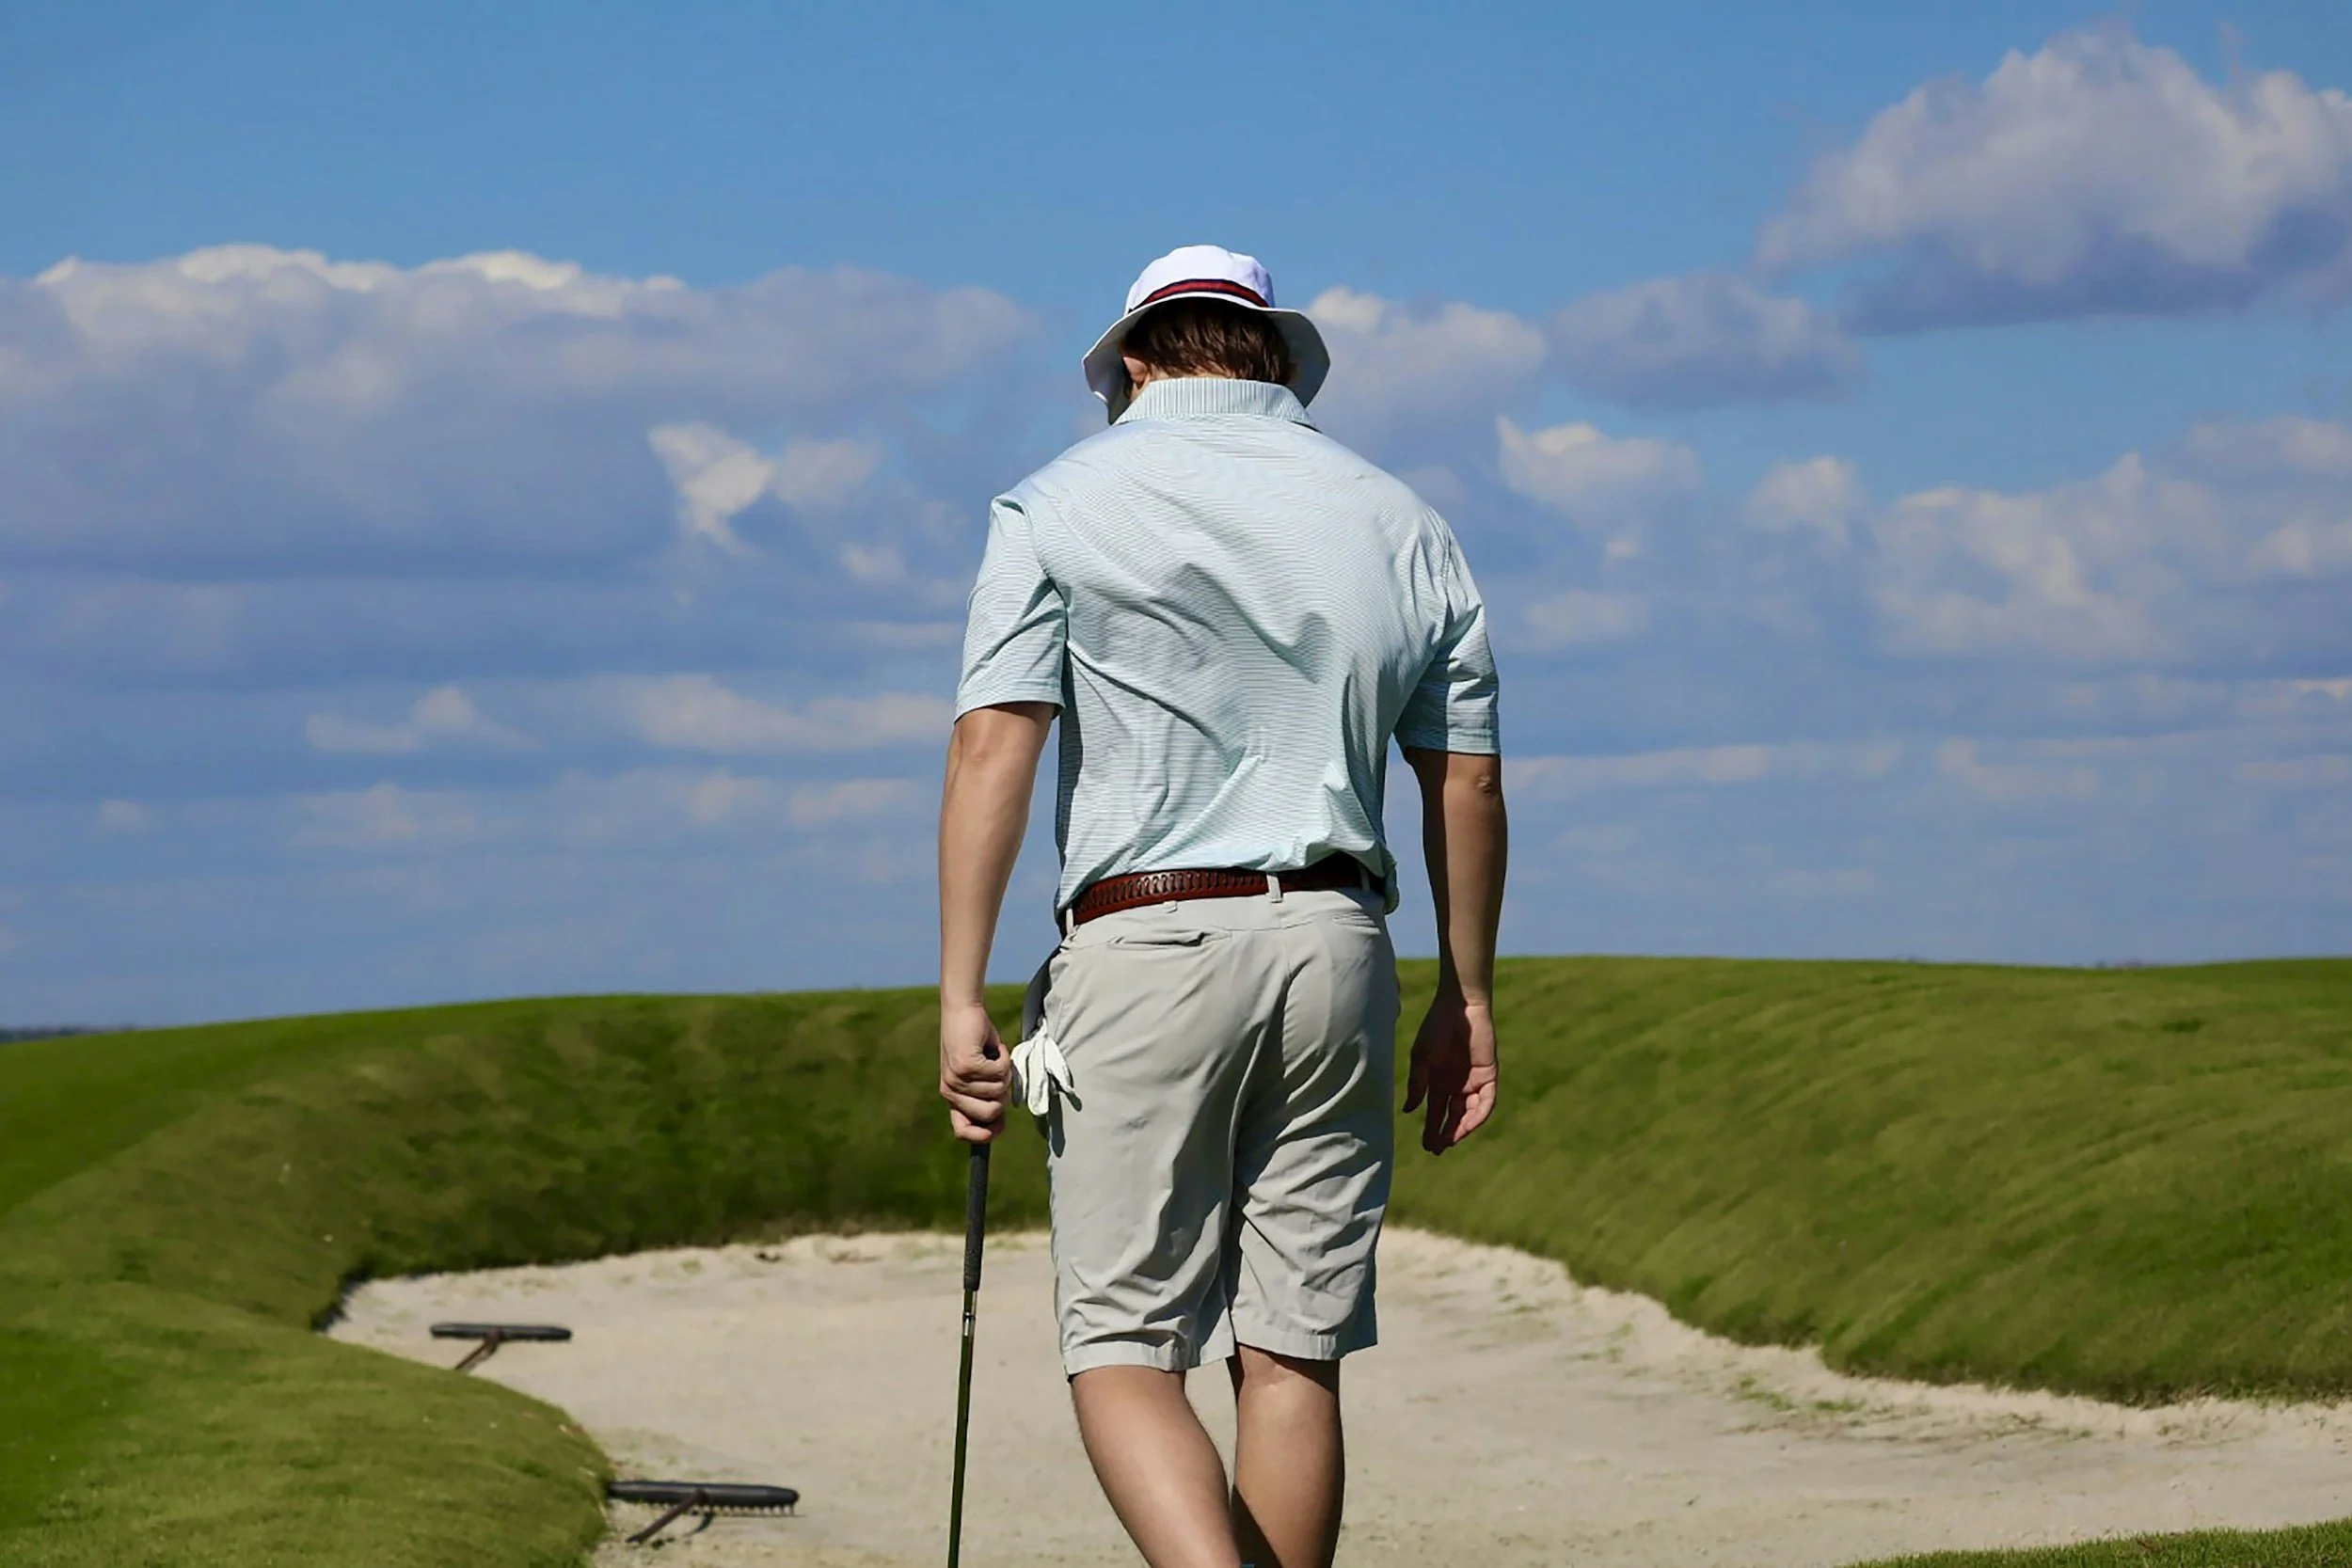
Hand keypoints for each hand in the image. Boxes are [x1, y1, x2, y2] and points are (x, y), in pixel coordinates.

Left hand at [940, 1000, 1011, 1143]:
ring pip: (999, 1090)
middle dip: (1003, 1095)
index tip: (1001, 1125)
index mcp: (952, 1097)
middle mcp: (951, 1091)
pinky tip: (995, 1047)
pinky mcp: (967, 1064)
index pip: (963, 1131)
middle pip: (990, 1113)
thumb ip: (986, 1095)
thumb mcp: (979, 1075)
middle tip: (998, 1074)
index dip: (984, 1135)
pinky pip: (1000, 1071)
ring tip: (995, 1056)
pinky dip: (1005, 1058)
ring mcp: (958, 1079)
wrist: (962, 1011)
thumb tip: (1000, 1120)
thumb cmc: (975, 1043)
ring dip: (1005, 1071)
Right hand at [1402, 990, 1496, 1154]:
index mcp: (1438, 1082)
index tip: (1426, 1146)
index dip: (1431, 1129)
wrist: (1458, 1008)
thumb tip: (1409, 1111)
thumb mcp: (1421, 1059)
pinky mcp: (1488, 1076)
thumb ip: (1417, 1084)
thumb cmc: (1435, 1029)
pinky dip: (1478, 1115)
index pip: (1435, 1112)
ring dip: (1461, 1129)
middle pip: (1452, 1117)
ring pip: (1470, 1114)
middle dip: (1445, 1134)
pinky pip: (1486, 1101)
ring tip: (1450, 1141)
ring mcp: (1473, 1082)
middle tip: (1436, 1149)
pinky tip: (1468, 1125)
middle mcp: (1456, 1086)